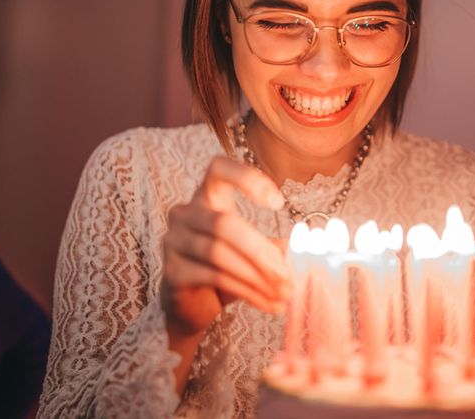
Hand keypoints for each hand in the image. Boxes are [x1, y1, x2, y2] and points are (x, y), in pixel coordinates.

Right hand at [162, 156, 291, 335]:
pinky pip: (214, 276)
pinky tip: (268, 303)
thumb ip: (273, 246)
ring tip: (284, 294)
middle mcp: (184, 213)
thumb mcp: (252, 254)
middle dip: (261, 251)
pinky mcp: (172, 272)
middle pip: (224, 223)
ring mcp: (173, 242)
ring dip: (258, 276)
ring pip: (219, 253)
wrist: (192, 306)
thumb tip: (302, 247)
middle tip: (288, 276)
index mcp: (206, 198)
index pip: (217, 169)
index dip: (246, 178)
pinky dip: (247, 291)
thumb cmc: (226, 271)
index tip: (278, 203)